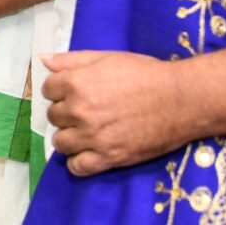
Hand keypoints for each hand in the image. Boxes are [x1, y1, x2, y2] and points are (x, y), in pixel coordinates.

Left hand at [41, 51, 186, 175]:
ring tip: (86, 131)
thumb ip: (71, 60)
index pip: (48, 90)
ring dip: (69, 136)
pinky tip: (89, 152)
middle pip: (53, 116)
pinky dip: (78, 161)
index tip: (74, 91)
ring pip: (60, 142)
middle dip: (65, 112)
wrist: (181, 99)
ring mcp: (93, 136)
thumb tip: (44, 60)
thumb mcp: (106, 57)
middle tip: (85, 110)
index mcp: (76, 82)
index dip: (60, 89)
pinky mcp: (108, 158)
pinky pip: (77, 167)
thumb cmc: (145, 73)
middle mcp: (79, 110)